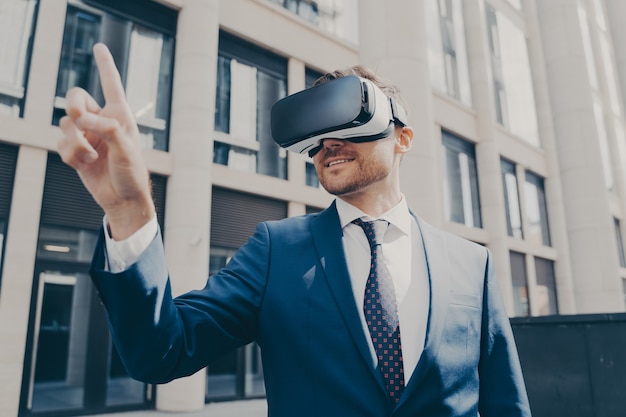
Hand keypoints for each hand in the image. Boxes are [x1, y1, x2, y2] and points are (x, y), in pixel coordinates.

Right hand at [57, 43, 154, 239]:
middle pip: (74, 97)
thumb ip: (106, 129)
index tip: (99, 46)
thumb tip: (81, 119)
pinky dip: (70, 155)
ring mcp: (87, 136)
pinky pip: (60, 144)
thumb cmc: (132, 174)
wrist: (122, 199)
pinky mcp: (76, 151)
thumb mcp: (126, 149)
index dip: (105, 65)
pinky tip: (84, 165)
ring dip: (75, 142)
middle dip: (74, 108)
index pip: (111, 84)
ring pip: (65, 124)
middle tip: (81, 122)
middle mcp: (102, 121)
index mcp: (120, 115)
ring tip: (90, 158)